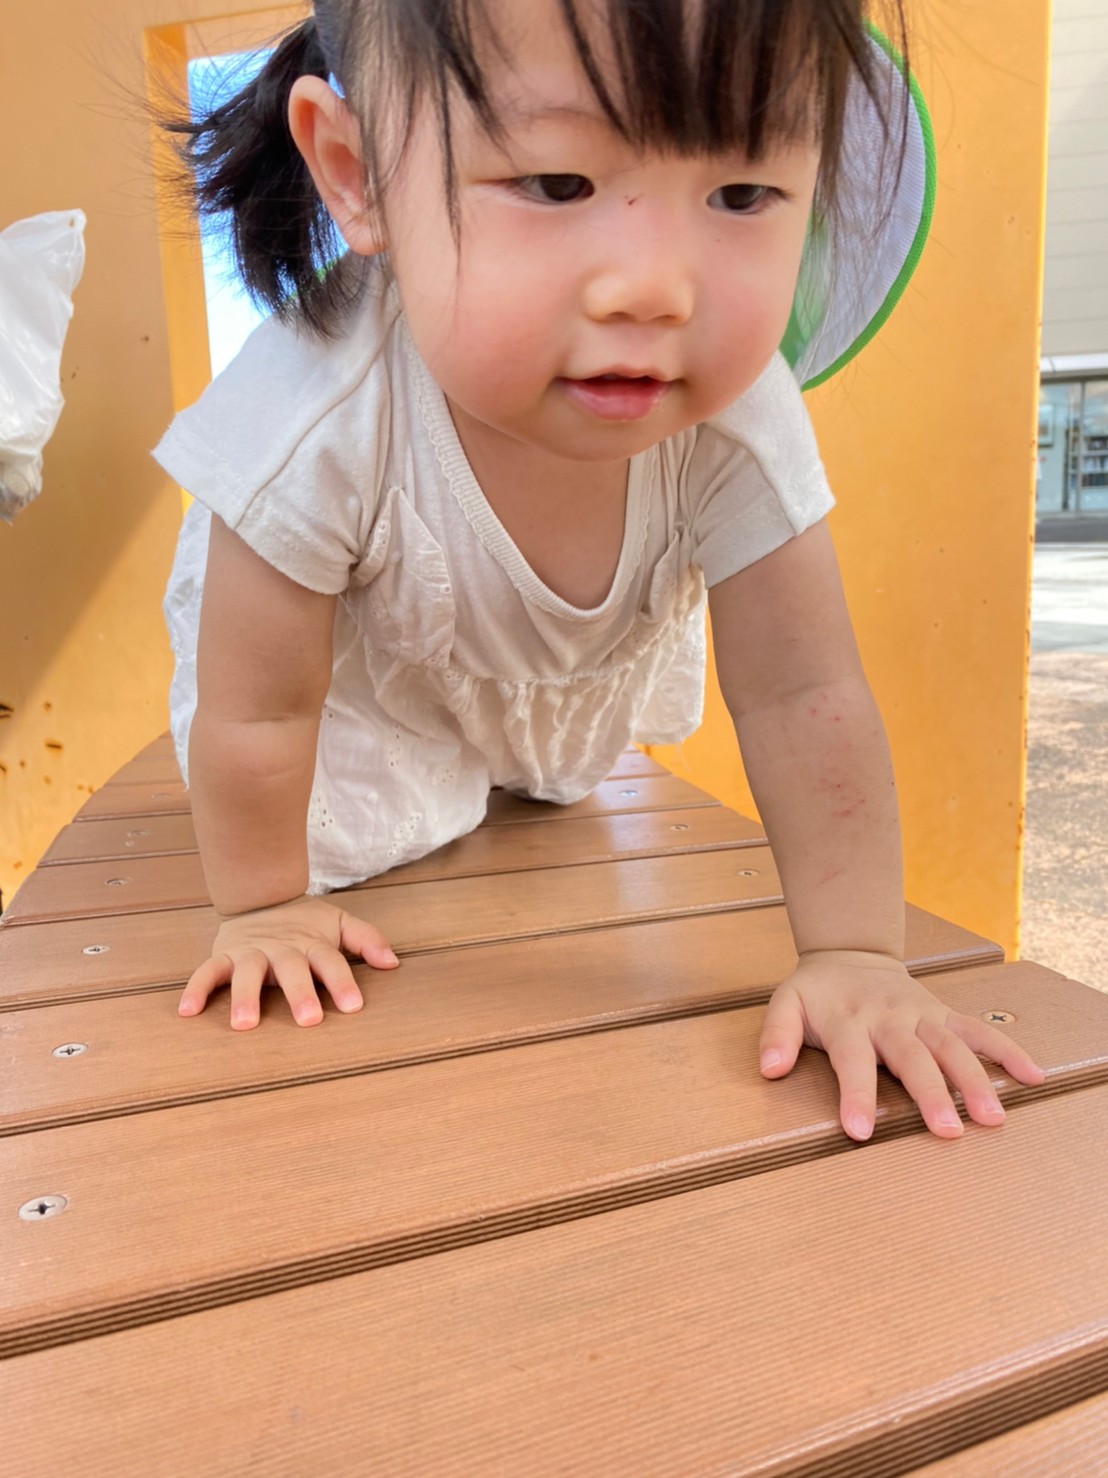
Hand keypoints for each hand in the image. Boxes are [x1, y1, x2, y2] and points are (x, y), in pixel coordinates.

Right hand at [178, 896, 398, 1029]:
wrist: (261, 897)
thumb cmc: (306, 923)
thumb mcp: (339, 924)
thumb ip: (367, 941)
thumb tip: (394, 963)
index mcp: (312, 943)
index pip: (330, 962)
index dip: (342, 982)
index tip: (354, 1005)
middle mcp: (281, 948)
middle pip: (292, 969)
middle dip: (300, 993)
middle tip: (309, 1020)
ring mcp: (250, 952)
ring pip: (247, 973)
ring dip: (245, 997)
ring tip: (244, 1025)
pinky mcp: (224, 956)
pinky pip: (207, 972)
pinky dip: (196, 989)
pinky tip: (188, 1012)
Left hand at [758, 949, 1045, 1140]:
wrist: (850, 953)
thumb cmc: (818, 992)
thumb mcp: (785, 1003)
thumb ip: (776, 1035)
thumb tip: (768, 1069)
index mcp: (848, 1022)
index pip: (852, 1062)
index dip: (856, 1095)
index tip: (860, 1131)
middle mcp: (889, 1019)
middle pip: (912, 1057)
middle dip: (930, 1094)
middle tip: (947, 1132)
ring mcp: (921, 1015)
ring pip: (952, 1046)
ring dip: (974, 1080)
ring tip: (993, 1118)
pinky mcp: (943, 1014)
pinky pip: (978, 1030)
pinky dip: (1007, 1051)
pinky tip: (1032, 1076)